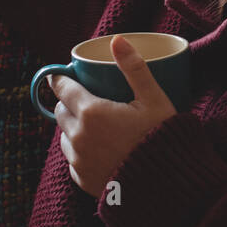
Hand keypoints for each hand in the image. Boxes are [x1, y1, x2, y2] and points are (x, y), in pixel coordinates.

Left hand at [49, 35, 179, 198]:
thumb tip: (117, 40)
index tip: (61, 75)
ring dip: (75, 129)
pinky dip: (82, 152)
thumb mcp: (153, 99)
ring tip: (96, 128)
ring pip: (65, 137)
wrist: (165, 185)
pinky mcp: (81, 179)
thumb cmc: (161, 138)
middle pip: (61, 112)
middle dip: (69, 103)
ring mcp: (78, 160)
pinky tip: (101, 151)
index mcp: (92, 112)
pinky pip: (74, 160)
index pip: (63, 89)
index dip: (61, 79)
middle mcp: (77, 136)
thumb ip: (134, 68)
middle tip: (86, 100)